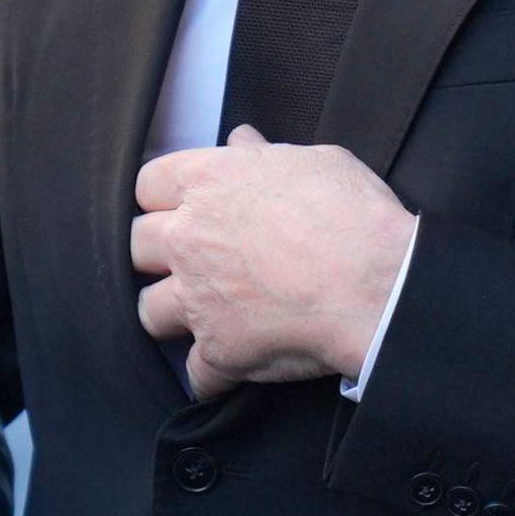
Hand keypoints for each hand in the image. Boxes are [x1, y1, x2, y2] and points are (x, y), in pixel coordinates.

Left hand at [132, 127, 415, 393]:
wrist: (376, 283)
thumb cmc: (352, 214)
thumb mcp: (315, 161)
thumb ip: (264, 154)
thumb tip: (241, 141)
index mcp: (208, 183)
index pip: (149, 184)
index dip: (163, 197)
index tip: (182, 207)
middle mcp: (190, 239)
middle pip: (138, 246)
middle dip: (158, 254)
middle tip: (191, 260)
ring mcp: (198, 297)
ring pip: (150, 310)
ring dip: (172, 314)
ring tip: (201, 315)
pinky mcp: (218, 349)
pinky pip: (196, 373)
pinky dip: (212, 374)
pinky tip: (231, 368)